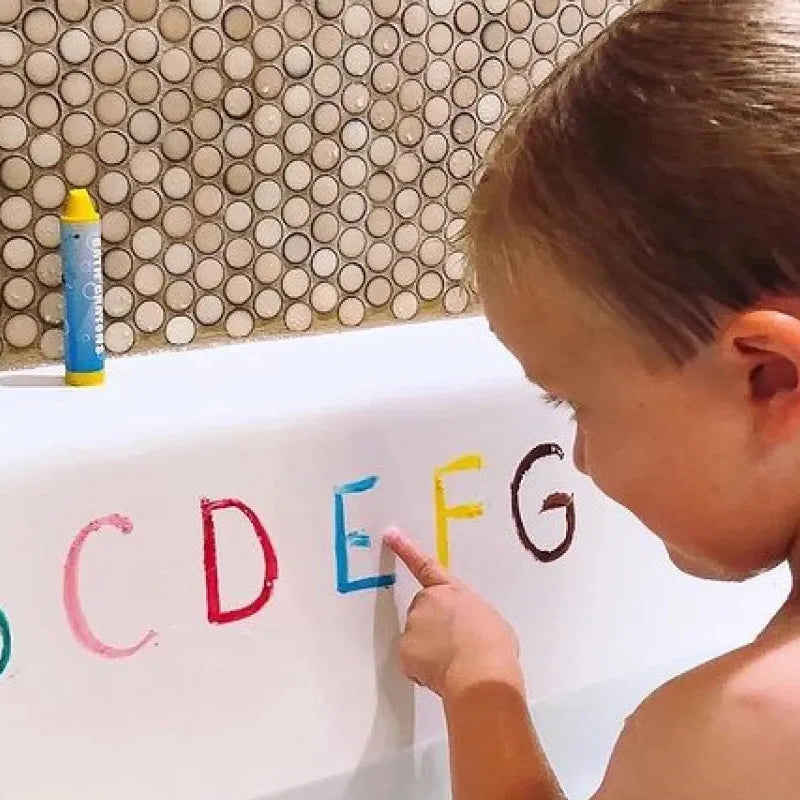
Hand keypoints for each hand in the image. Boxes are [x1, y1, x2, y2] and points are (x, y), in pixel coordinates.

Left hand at [384, 529, 522, 701]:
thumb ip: (469, 615)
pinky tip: (442, 674)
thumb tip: (466, 629)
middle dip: (433, 627)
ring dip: (431, 649)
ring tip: (455, 662)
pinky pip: (412, 660)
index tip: (390, 534)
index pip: (424, 565)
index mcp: (452, 590)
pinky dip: (423, 669)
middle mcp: (428, 601)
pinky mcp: (404, 649)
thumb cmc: (493, 646)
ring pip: (417, 637)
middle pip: (423, 611)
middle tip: (456, 646)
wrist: (481, 672)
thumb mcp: (488, 619)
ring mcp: (413, 624)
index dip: (406, 548)